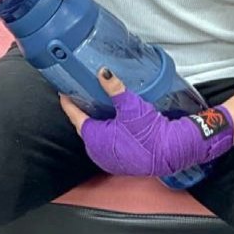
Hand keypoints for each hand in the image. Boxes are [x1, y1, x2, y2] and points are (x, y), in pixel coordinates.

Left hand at [60, 70, 233, 177]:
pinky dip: (107, 132)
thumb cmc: (147, 132)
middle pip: (84, 126)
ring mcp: (106, 158)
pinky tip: (115, 124)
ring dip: (96, 123)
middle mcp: (96, 150)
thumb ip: (114, 87)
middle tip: (83, 96)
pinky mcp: (118, 162)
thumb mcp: (130, 105)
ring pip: (96, 136)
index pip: (75, 116)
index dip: (69, 103)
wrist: (169, 152)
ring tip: (100, 108)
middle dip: (83, 112)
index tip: (64, 92)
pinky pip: (106, 144)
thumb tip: (103, 72)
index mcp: (93, 137)